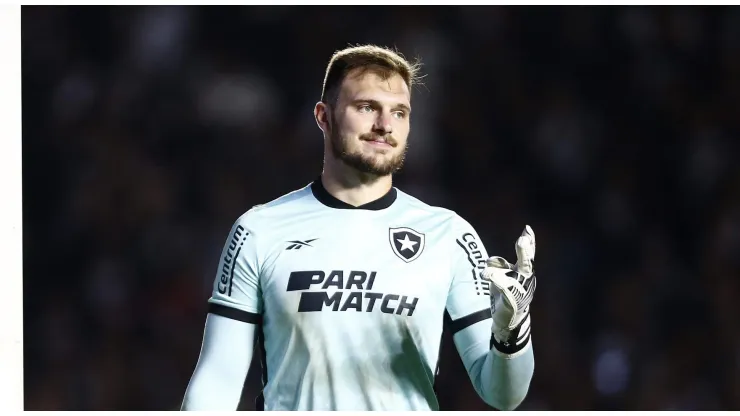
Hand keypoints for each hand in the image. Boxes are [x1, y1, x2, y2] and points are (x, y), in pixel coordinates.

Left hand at [481, 225, 535, 349]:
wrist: (508, 319)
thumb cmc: (506, 294)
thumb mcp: (502, 276)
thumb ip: (498, 266)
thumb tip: (492, 259)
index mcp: (523, 271)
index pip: (527, 254)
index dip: (529, 241)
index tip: (527, 228)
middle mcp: (524, 279)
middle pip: (526, 262)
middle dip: (524, 251)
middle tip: (522, 239)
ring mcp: (519, 290)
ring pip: (513, 275)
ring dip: (502, 268)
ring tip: (488, 271)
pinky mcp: (512, 300)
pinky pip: (505, 288)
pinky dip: (497, 279)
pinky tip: (487, 273)